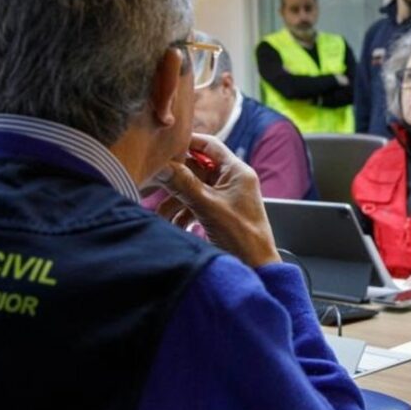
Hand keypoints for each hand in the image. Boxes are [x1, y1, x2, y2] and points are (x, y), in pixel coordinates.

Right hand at [156, 133, 280, 267]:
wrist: (256, 267)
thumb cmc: (242, 236)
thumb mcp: (208, 206)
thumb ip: (184, 184)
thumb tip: (161, 166)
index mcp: (237, 172)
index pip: (210, 146)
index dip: (188, 142)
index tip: (165, 144)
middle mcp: (232, 181)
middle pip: (197, 169)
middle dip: (175, 179)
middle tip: (154, 182)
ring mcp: (225, 197)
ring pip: (193, 189)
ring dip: (176, 202)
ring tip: (162, 216)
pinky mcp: (219, 213)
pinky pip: (196, 205)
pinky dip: (183, 214)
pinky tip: (175, 226)